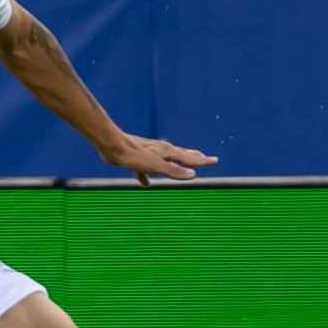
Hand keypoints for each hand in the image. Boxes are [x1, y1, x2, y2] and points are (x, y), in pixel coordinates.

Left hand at [99, 134, 217, 183]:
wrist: (112, 145)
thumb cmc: (134, 155)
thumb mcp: (156, 165)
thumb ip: (173, 170)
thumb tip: (193, 174)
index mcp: (168, 153)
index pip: (190, 157)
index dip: (202, 160)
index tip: (215, 160)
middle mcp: (161, 151)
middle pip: (181, 155)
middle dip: (194, 158)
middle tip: (206, 158)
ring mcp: (149, 153)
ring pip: (166, 160)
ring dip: (175, 165)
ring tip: (182, 168)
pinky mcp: (137, 158)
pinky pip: (146, 169)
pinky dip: (149, 175)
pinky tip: (145, 182)